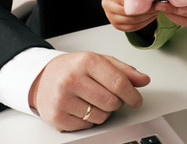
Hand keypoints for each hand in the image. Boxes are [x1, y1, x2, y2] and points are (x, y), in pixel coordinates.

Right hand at [28, 51, 149, 131]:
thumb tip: (144, 80)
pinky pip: (87, 126)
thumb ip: (124, 71)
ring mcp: (62, 99)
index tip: (137, 100)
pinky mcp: (57, 117)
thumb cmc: (74, 69)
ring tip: (93, 100)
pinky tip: (82, 107)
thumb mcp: (100, 61)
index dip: (132, 95)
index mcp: (86, 61)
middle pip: (111, 102)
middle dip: (117, 102)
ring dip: (104, 112)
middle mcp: (72, 79)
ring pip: (101, 116)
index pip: (118, 83)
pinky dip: (89, 120)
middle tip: (110, 96)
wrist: (43, 78)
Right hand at [99, 0, 159, 31]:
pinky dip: (143, 23)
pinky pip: (131, 27)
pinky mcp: (116, 24)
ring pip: (131, 21)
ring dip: (146, 16)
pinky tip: (151, 16)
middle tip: (158, 3)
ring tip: (156, 9)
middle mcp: (106, 3)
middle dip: (145, 9)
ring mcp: (110, 15)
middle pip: (127, 12)